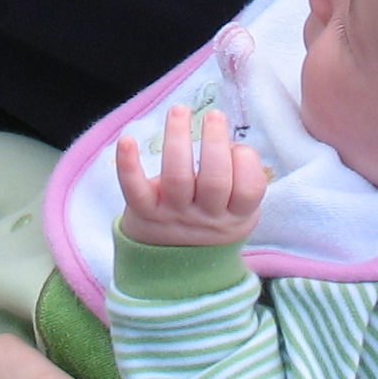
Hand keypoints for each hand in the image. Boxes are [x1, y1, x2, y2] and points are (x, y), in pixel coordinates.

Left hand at [116, 102, 266, 248]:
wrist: (174, 267)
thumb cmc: (212, 221)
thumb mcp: (240, 211)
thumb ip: (241, 177)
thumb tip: (225, 140)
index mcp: (236, 214)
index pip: (250, 188)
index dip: (246, 162)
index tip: (236, 148)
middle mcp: (206, 217)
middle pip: (215, 180)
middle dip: (215, 143)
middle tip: (214, 116)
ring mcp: (174, 215)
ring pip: (177, 177)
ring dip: (178, 139)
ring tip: (180, 111)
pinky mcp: (144, 212)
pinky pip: (135, 189)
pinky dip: (129, 165)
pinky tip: (128, 140)